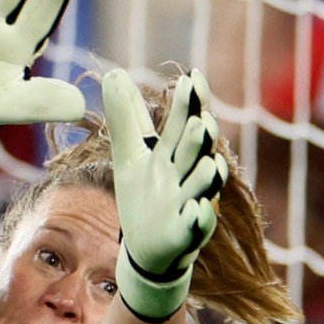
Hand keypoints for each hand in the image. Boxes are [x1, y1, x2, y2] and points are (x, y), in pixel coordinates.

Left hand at [98, 69, 223, 322]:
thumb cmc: (144, 198)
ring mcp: (190, 205)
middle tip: (201, 122)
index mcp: (173, 154)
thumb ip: (126, 117)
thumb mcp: (130, 155)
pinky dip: (198, 219)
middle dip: (199, 138)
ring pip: (203, 188)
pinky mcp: (186, 235)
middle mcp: (187, 176)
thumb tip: (114, 72)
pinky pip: (197, 226)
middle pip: (196, 152)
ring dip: (206, 176)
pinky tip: (197, 210)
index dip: (190, 103)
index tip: (192, 77)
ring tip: (209, 165)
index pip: (184, 122)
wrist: (146, 250)